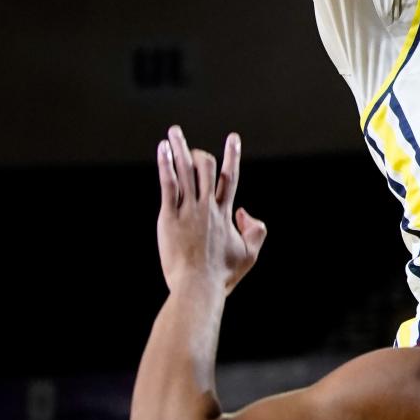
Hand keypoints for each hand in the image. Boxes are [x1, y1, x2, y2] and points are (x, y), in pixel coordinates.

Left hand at [156, 126, 266, 294]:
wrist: (199, 287)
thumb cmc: (222, 276)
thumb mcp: (250, 254)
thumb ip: (256, 230)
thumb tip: (244, 211)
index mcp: (224, 213)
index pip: (229, 178)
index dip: (232, 156)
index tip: (233, 137)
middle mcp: (207, 206)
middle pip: (206, 168)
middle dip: (198, 150)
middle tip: (184, 138)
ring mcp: (189, 210)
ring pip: (187, 170)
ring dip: (180, 148)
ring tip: (173, 132)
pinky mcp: (170, 217)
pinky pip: (169, 185)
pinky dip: (166, 165)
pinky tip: (162, 150)